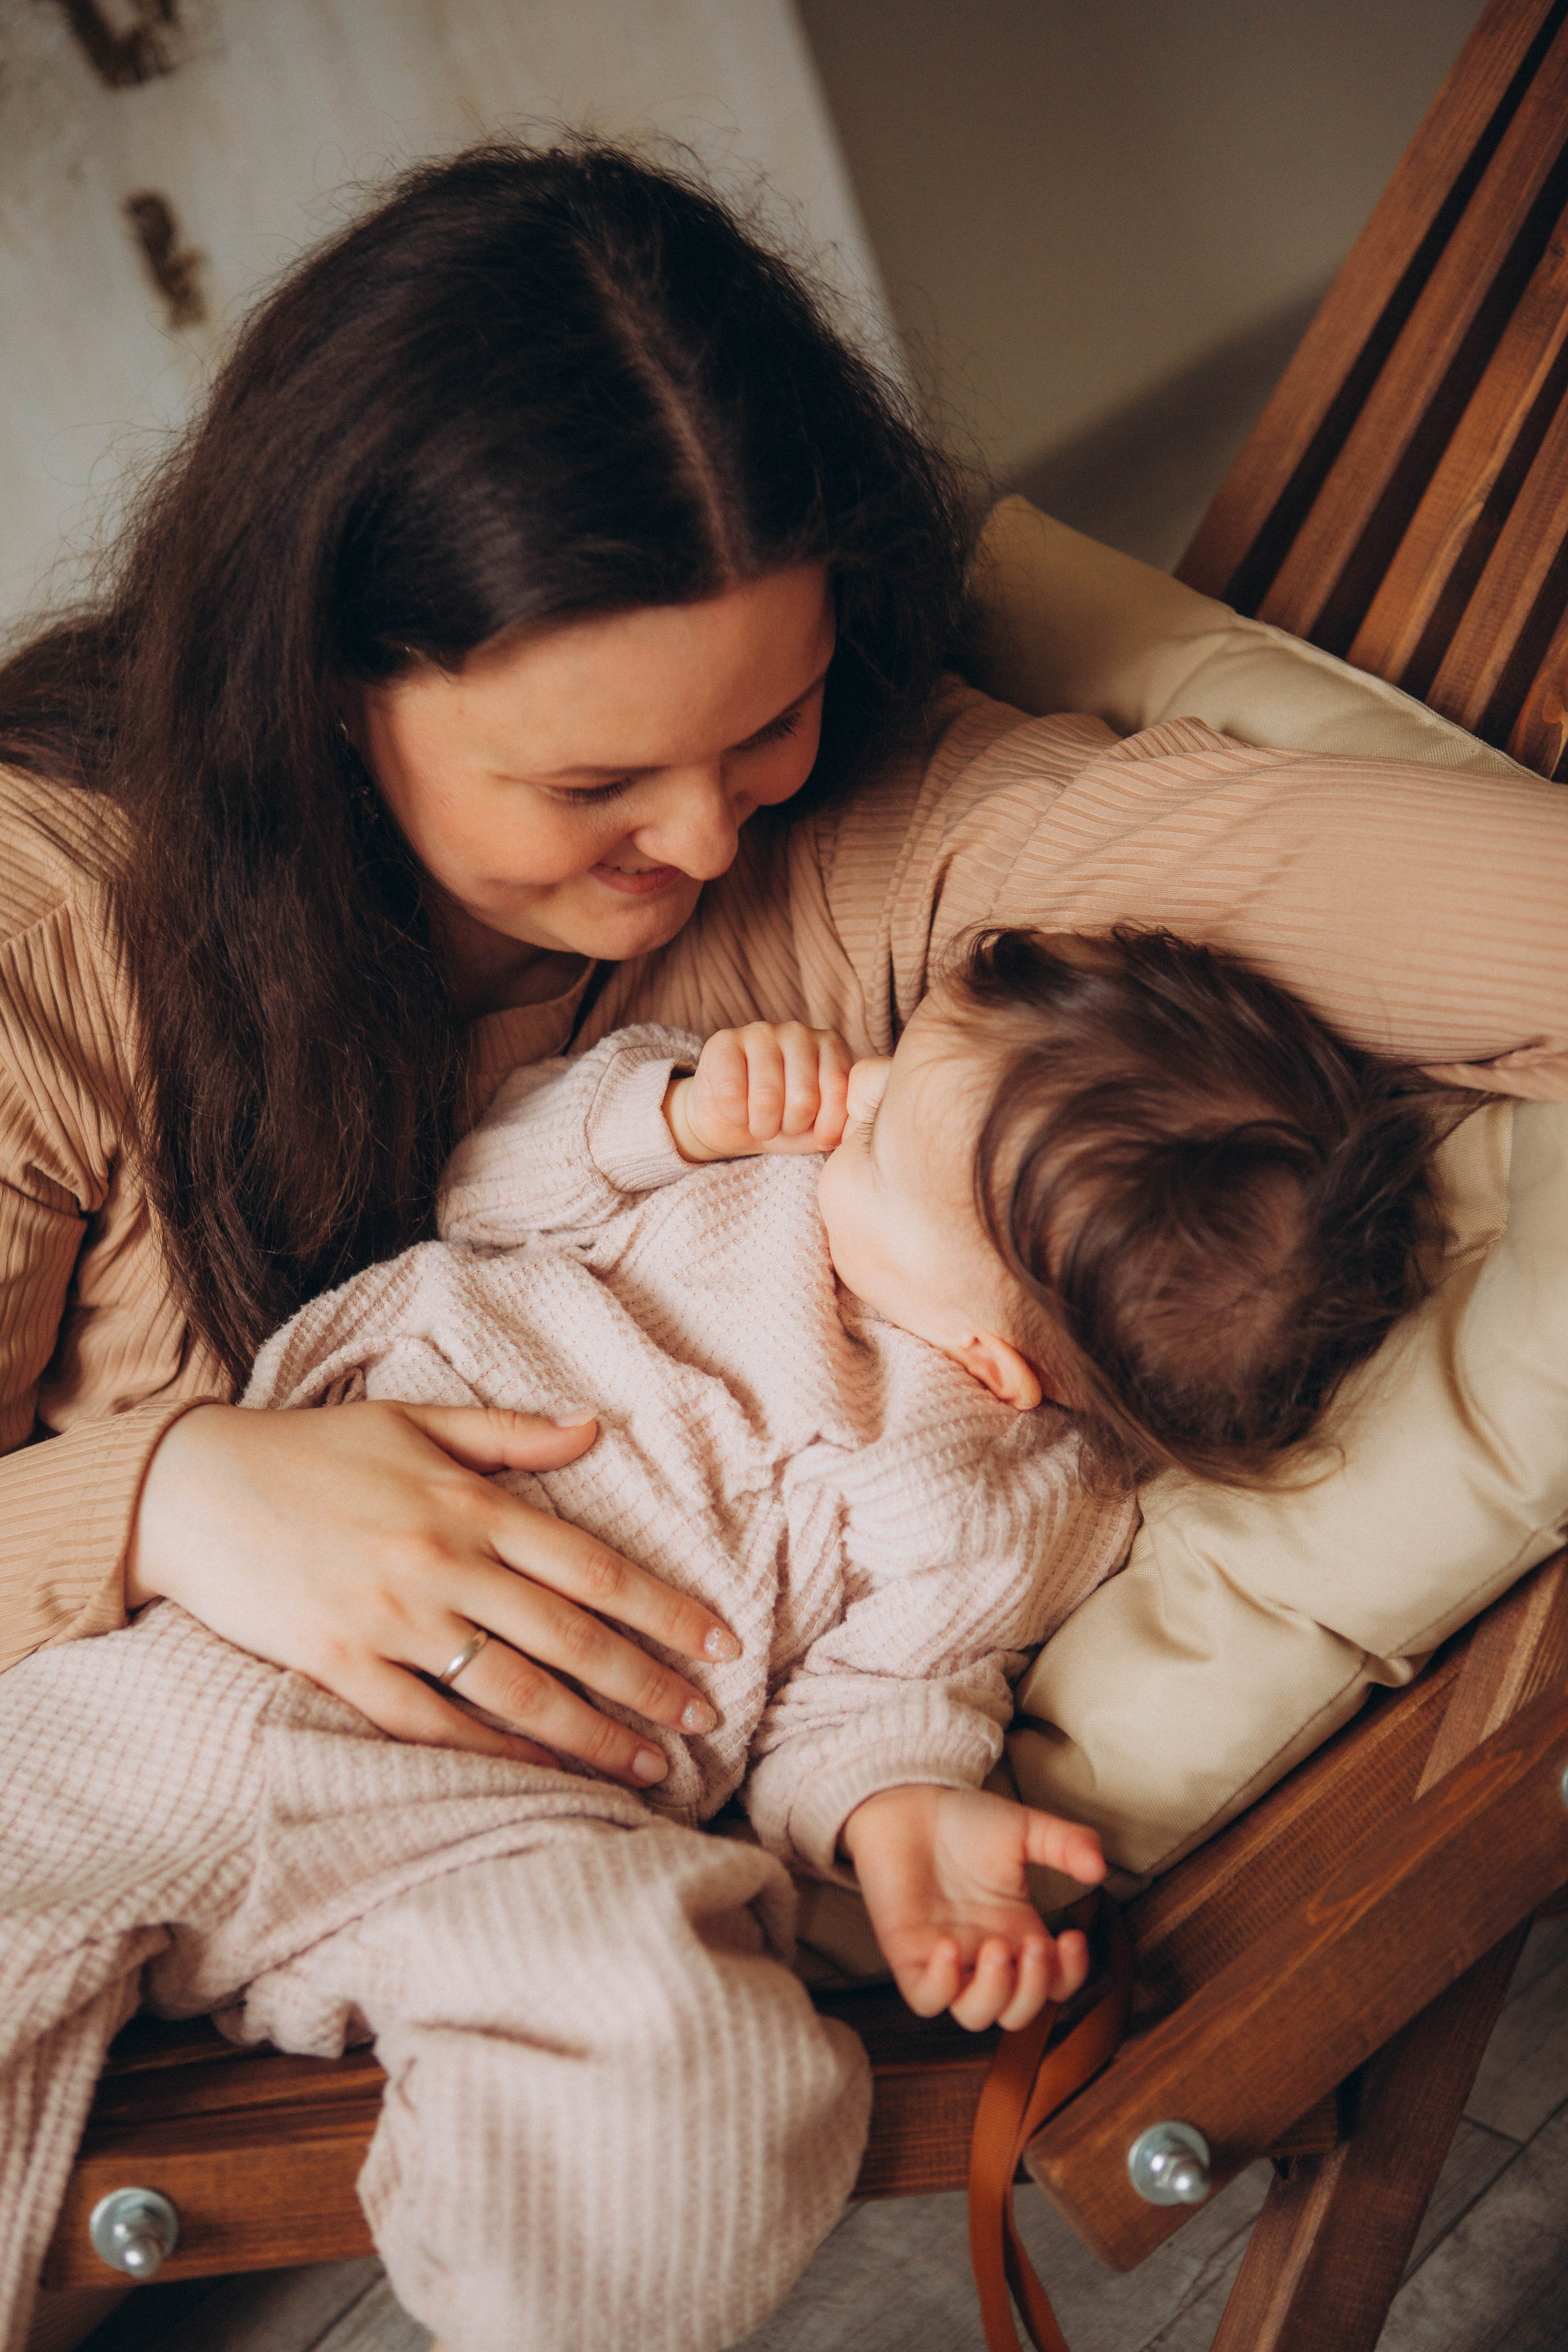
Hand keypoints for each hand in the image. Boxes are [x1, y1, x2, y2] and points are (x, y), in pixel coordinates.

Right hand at [127, 1400, 739, 1784]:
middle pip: (568, 1636)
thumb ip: (510, 1433)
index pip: (591, 1567)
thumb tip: (594, 1428)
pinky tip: (542, 1774)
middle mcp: (441, 1564)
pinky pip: (432, 1722)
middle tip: (707, 1720)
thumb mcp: (414, 1419)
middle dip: (648, 1684)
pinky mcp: (343, 1666)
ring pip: (512, 1690)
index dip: (665, 1609)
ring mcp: (393, 1621)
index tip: (721, 1643)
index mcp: (467, 1503)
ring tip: (647, 1766)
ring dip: (589, 1732)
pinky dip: (493, 1752)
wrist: (191, 1487)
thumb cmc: (310, 1449)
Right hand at [664, 1021, 852, 1161]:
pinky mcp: (723, 1041)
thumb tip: (862, 1123)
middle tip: (782, 1126)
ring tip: (761, 1123)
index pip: (840, 1094)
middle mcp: (799, 1032)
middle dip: (791, 1127)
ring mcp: (761, 1032)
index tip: (817, 1135)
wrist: (732, 1122)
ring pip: (767, 1099)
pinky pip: (732, 1094)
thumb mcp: (822, 1125)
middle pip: (804, 1100)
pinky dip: (735, 1116)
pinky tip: (736, 1111)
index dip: (826, 1128)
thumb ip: (846, 1119)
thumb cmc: (784, 1121)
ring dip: (762, 1126)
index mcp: (831, 1046)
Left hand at [842, 1784, 1105, 2031]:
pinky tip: (949, 1947)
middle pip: (1017, 2012)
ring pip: (974, 2016)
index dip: (1070, 1975)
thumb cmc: (963, 1821)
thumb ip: (1066, 1844)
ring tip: (995, 1948)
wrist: (907, 1802)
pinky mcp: (907, 1955)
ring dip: (993, 1993)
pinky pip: (925, 2000)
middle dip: (1033, 1988)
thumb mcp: (1025, 1830)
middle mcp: (985, 1954)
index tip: (1072, 1937)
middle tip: (1034, 1945)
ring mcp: (947, 1960)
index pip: (1054, 1984)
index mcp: (1017, 1933)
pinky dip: (941, 1986)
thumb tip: (1100, 1868)